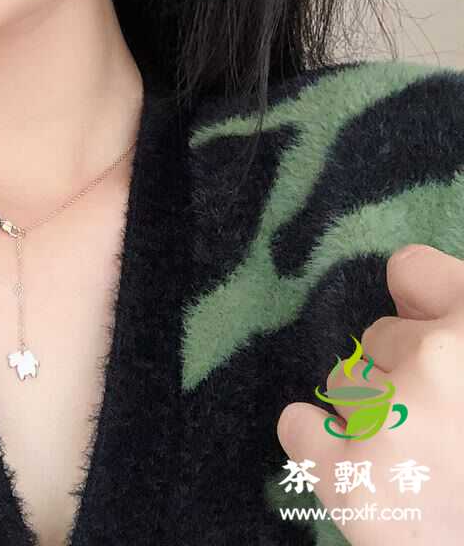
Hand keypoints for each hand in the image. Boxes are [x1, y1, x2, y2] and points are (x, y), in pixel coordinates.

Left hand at [276, 244, 463, 543]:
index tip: (425, 334)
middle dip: (402, 378)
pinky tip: (361, 476)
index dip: (418, 308)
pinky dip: (319, 448)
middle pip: (381, 336)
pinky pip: (300, 427)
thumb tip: (408, 315)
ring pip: (345, 383)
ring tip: (416, 468)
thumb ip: (452, 339)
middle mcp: (441, 356)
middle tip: (441, 433)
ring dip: (369, 418)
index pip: (413, 269)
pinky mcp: (358, 479)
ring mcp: (395, 414)